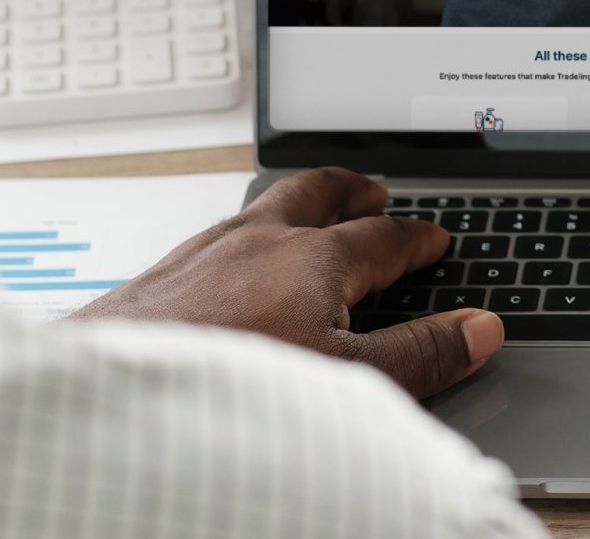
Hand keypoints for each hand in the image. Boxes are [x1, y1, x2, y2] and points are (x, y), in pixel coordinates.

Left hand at [70, 167, 501, 398]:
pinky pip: (218, 234)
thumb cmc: (229, 386)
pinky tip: (234, 262)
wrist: (110, 399)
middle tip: (373, 192)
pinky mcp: (162, 276)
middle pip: (317, 193)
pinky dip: (246, 234)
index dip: (417, 240)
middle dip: (351, 190)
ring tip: (310, 213)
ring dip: (297, 204)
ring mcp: (205, 252)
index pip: (384, 237)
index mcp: (316, 258)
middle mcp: (259, 240)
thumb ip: (419, 355)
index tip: (435, 241)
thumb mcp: (349, 382)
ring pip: (263, 207)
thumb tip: (479, 331)